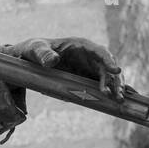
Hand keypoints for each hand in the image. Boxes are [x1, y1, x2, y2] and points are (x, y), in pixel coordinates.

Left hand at [7, 37, 127, 100]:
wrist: (30, 59)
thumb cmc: (34, 50)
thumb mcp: (35, 49)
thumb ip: (43, 54)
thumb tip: (52, 61)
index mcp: (82, 45)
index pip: (100, 52)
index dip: (109, 60)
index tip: (115, 70)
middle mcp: (90, 57)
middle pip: (108, 68)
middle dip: (115, 80)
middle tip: (116, 95)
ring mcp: (89, 69)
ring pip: (108, 79)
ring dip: (114, 89)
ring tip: (118, 101)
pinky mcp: (86, 80)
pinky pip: (100, 87)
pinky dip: (109, 93)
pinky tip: (117, 102)